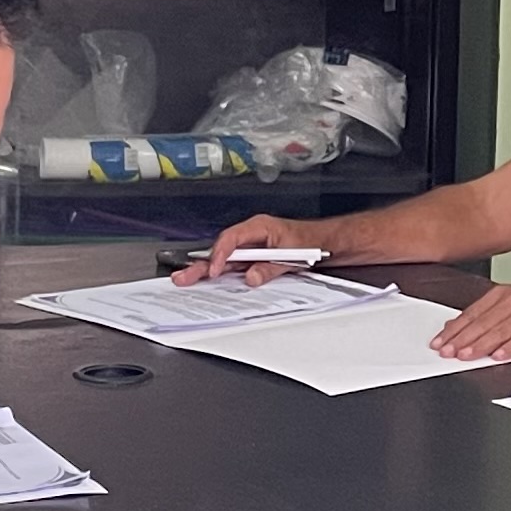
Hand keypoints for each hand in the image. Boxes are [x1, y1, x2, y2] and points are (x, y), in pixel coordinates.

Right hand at [181, 215, 326, 282]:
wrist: (326, 243)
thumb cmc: (311, 241)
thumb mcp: (292, 255)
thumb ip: (269, 267)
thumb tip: (250, 277)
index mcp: (259, 227)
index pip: (232, 238)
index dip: (220, 255)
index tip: (214, 270)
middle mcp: (252, 235)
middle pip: (222, 250)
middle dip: (202, 264)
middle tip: (184, 276)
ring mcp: (252, 248)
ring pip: (226, 259)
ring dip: (207, 271)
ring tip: (187, 279)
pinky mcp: (255, 259)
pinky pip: (236, 267)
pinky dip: (223, 275)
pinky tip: (209, 284)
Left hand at [430, 283, 510, 361]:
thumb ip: (488, 314)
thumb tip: (460, 326)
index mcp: (504, 294)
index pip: (472, 313)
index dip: (454, 329)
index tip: (440, 340)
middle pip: (482, 323)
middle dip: (460, 339)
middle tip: (446, 351)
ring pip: (498, 331)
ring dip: (479, 345)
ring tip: (465, 355)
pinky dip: (509, 348)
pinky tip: (498, 356)